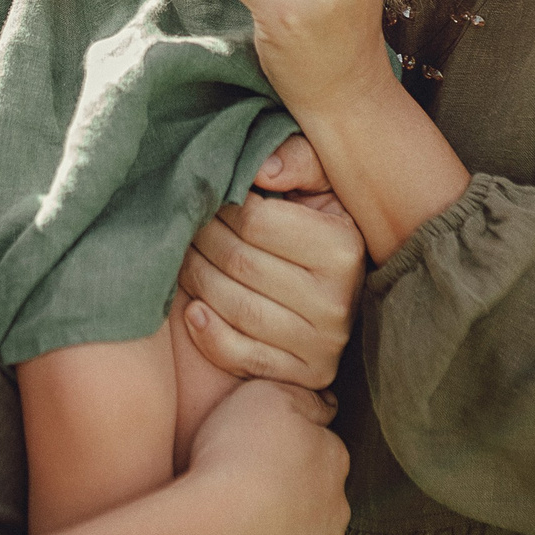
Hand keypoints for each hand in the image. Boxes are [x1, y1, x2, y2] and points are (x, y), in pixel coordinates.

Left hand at [177, 138, 362, 387]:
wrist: (349, 297)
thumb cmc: (325, 229)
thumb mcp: (324, 187)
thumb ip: (299, 160)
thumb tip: (261, 169)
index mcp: (342, 246)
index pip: (254, 220)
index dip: (220, 205)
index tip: (207, 196)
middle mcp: (336, 300)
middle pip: (238, 263)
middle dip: (200, 240)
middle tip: (184, 224)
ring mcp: (322, 344)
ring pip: (234, 307)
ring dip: (195, 279)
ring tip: (184, 257)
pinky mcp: (306, 375)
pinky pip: (241, 356)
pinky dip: (208, 333)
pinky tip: (193, 309)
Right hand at [179, 379, 348, 534]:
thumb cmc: (233, 458)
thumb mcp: (263, 395)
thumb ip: (302, 397)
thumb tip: (326, 407)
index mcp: (333, 459)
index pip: (320, 448)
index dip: (287, 450)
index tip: (255, 455)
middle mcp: (339, 507)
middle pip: (319, 498)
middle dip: (292, 497)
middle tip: (247, 495)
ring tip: (241, 533)